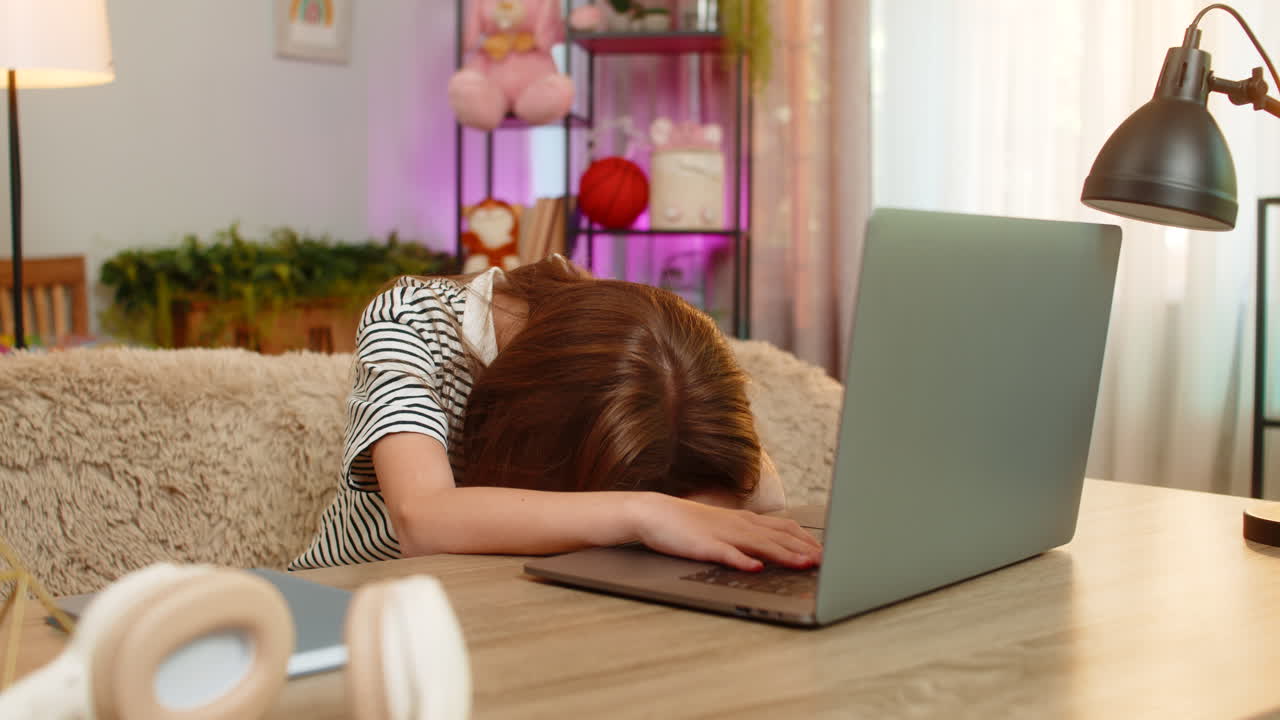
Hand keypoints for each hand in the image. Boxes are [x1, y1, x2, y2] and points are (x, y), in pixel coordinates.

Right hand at [630, 494, 821, 570]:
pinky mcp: (705, 545)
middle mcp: (739, 524)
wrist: (654, 513)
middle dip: (805, 549)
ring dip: (785, 555)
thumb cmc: (687, 523)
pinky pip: (727, 554)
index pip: (785, 528)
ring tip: (805, 565)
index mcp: (745, 520)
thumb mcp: (722, 526)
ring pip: (761, 545)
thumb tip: (767, 549)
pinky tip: (756, 568)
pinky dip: (743, 561)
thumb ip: (745, 535)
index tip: (825, 551)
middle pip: (780, 537)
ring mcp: (723, 534)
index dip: (807, 540)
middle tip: (827, 561)